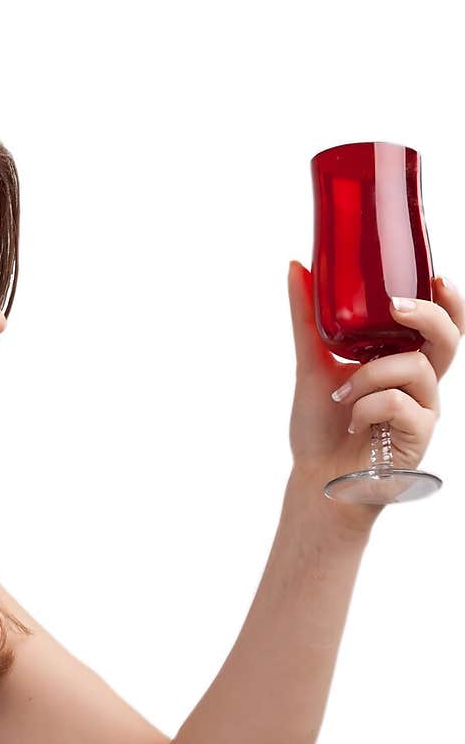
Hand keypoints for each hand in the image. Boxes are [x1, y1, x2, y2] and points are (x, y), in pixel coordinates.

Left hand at [286, 262, 462, 505]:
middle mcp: (418, 381)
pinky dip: (368, 406)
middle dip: (429, 315)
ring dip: (371, 375)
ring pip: (416, 368)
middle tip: (397, 307)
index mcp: (401, 358)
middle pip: (448, 339)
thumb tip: (296, 267)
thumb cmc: (321, 425)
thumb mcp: (310, 363)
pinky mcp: (418, 435)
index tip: (436, 276)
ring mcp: (422, 408)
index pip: (439, 324)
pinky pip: (400, 403)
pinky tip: (352, 420)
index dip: (448, 300)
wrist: (316, 477)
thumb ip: (307, 317)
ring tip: (342, 395)